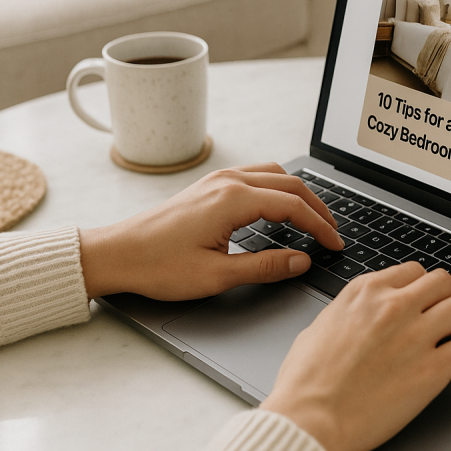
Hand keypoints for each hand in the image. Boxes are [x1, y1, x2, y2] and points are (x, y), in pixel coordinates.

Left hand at [79, 163, 342, 299]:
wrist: (115, 254)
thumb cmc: (158, 265)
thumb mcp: (217, 275)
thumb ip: (266, 267)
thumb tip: (302, 261)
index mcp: (233, 199)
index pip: (293, 206)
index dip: (320, 227)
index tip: (335, 245)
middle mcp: (228, 181)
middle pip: (291, 184)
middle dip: (317, 208)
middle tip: (332, 233)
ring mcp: (218, 180)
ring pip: (275, 175)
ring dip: (299, 195)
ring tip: (313, 219)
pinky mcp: (209, 186)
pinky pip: (256, 177)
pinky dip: (278, 190)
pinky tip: (280, 209)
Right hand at [260, 263, 450, 450]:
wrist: (309, 420)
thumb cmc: (305, 383)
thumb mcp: (319, 327)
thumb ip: (349, 313)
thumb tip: (361, 317)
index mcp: (365, 293)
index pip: (411, 271)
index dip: (421, 288)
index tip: (424, 301)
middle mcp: (393, 306)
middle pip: (442, 281)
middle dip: (446, 297)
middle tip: (447, 314)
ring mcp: (415, 335)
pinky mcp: (432, 369)